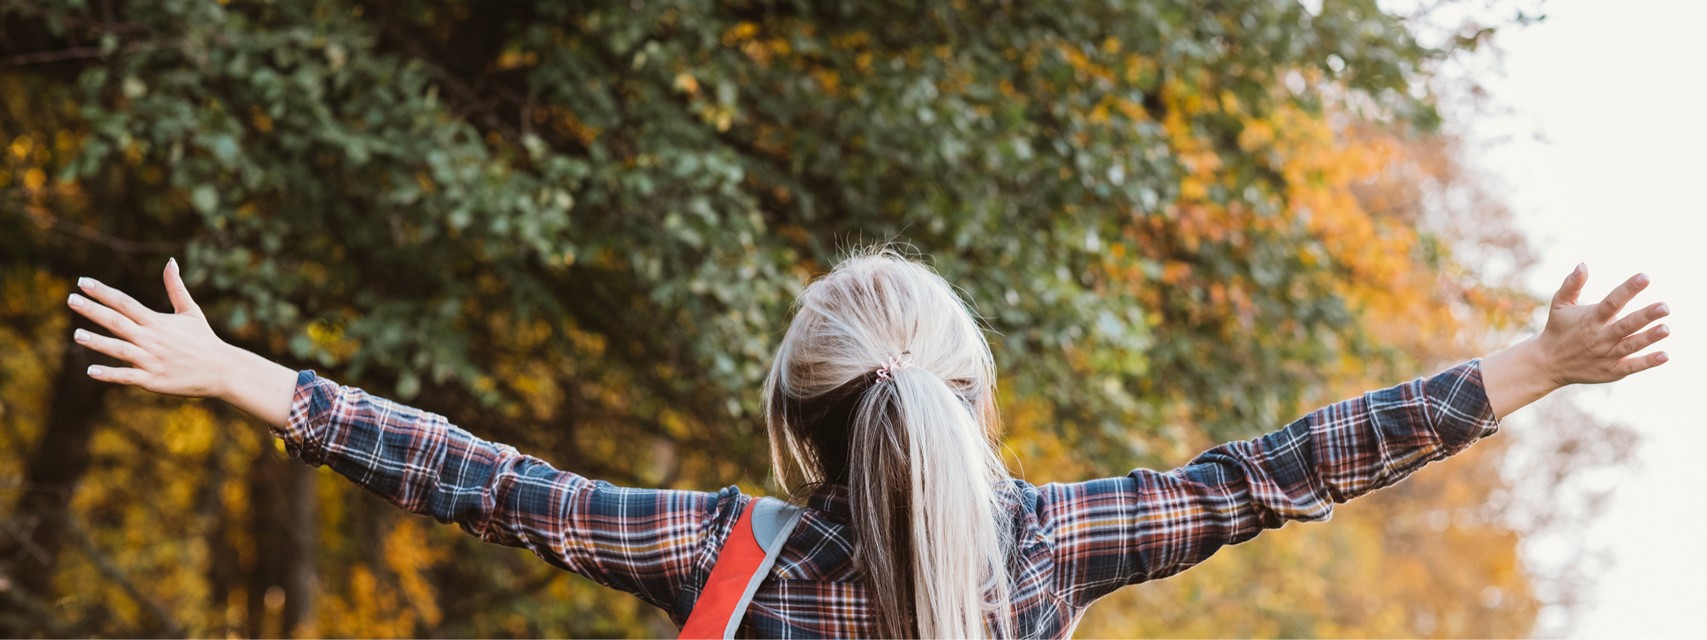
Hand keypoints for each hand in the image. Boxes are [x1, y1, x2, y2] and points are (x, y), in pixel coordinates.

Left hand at [67, 258, 236, 397]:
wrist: (223, 370)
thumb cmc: (205, 340)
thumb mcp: (191, 311)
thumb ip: (176, 287)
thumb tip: (170, 261)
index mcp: (158, 322)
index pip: (126, 303)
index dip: (103, 292)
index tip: (82, 282)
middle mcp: (152, 339)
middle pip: (118, 322)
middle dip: (93, 311)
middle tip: (70, 299)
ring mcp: (152, 360)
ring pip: (120, 349)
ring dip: (98, 342)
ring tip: (76, 334)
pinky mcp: (153, 380)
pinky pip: (127, 376)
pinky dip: (110, 374)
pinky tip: (90, 371)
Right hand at [1537, 263, 1670, 385]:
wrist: (1547, 364)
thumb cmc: (1558, 329)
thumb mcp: (1559, 305)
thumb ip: (1571, 285)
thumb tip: (1583, 264)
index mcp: (1590, 319)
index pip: (1611, 302)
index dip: (1628, 289)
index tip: (1645, 277)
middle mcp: (1599, 337)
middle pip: (1625, 326)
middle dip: (1645, 316)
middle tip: (1664, 307)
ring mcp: (1605, 355)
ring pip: (1630, 346)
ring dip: (1648, 338)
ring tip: (1666, 328)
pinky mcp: (1610, 371)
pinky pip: (1631, 367)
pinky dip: (1647, 362)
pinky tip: (1664, 355)